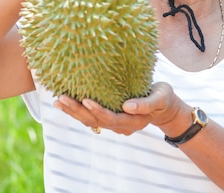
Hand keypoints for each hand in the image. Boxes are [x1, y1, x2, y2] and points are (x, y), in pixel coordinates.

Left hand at [54, 82, 186, 134]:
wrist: (164, 106)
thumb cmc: (163, 98)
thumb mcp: (160, 97)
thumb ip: (145, 103)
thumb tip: (126, 106)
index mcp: (133, 122)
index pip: (111, 118)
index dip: (98, 111)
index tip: (86, 100)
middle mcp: (121, 126)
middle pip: (96, 121)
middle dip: (78, 111)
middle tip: (62, 99)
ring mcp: (115, 123)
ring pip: (91, 120)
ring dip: (74, 111)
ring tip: (59, 101)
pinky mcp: (110, 117)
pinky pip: (91, 116)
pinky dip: (78, 110)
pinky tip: (66, 102)